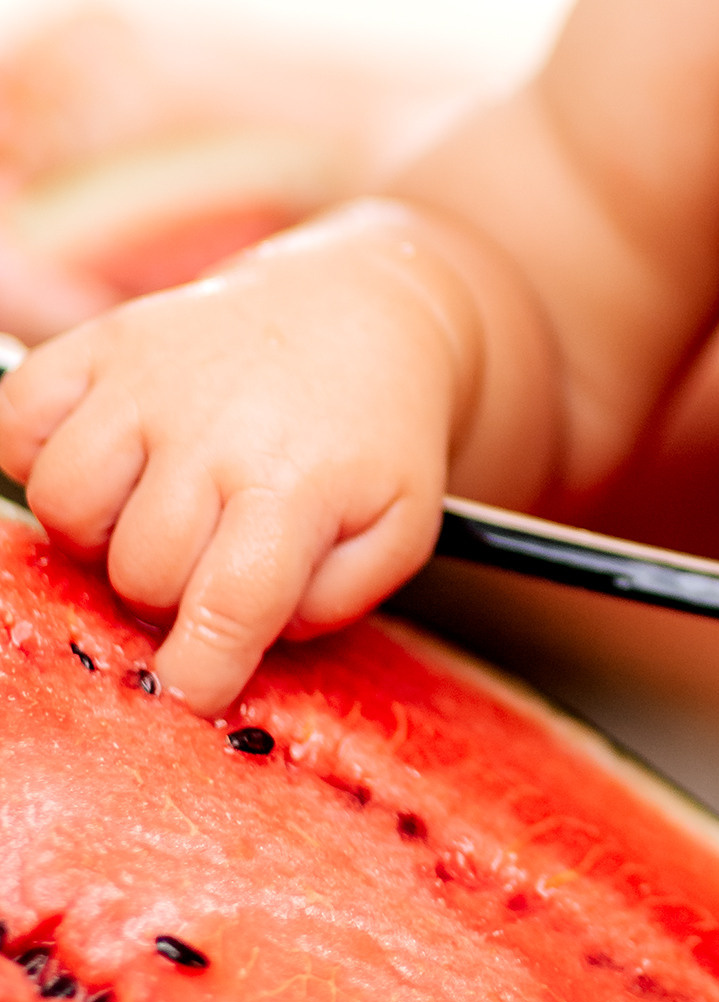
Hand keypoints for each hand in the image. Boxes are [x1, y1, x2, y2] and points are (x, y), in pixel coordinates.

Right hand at [0, 208, 473, 715]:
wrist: (358, 309)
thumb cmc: (370, 435)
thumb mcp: (398, 529)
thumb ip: (334, 602)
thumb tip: (249, 638)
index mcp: (298, 482)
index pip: (227, 609)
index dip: (198, 675)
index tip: (192, 692)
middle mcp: (216, 427)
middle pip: (138, 571)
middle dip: (165, 595)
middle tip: (206, 561)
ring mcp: (151, 378)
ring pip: (63, 502)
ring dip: (98, 532)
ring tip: (155, 511)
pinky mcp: (105, 339)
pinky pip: (20, 418)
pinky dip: (39, 451)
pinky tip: (109, 459)